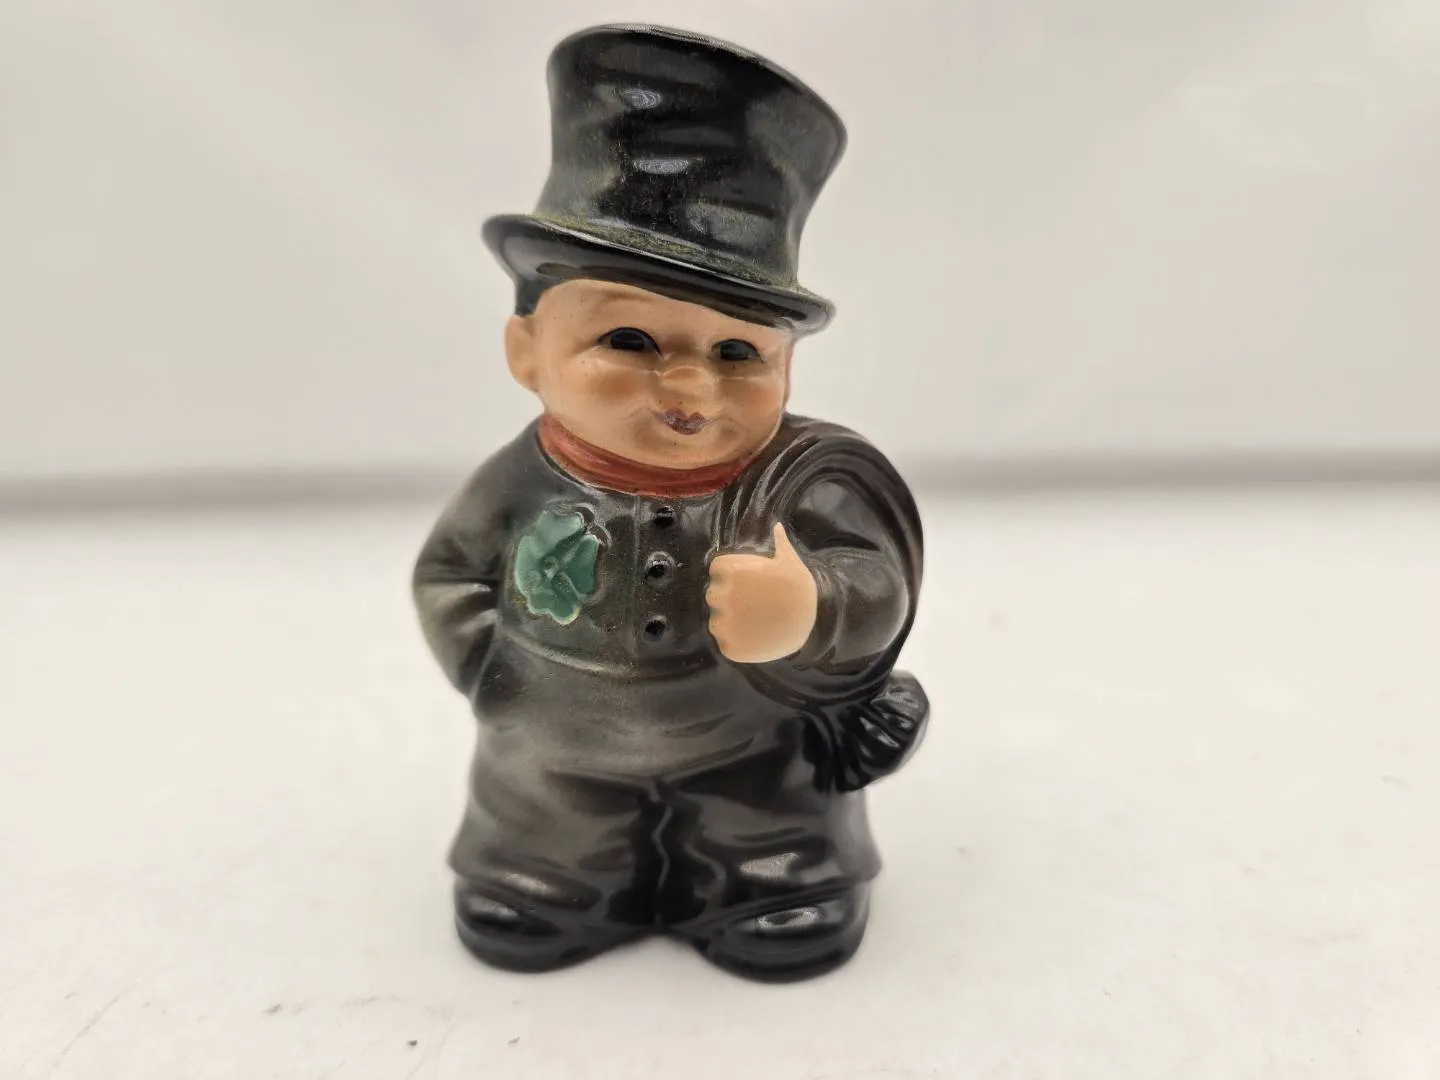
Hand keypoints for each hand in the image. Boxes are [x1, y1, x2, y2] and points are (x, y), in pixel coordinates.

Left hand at [706, 522, 817, 663]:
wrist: (810, 623)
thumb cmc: (799, 588)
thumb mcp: (790, 561)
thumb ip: (778, 543)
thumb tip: (777, 525)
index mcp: (730, 571)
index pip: (716, 571)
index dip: (731, 576)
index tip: (747, 583)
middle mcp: (722, 596)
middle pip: (713, 596)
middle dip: (728, 600)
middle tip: (752, 605)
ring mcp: (724, 623)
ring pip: (716, 622)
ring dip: (730, 623)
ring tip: (754, 623)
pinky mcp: (730, 647)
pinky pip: (725, 644)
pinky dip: (736, 643)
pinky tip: (755, 637)